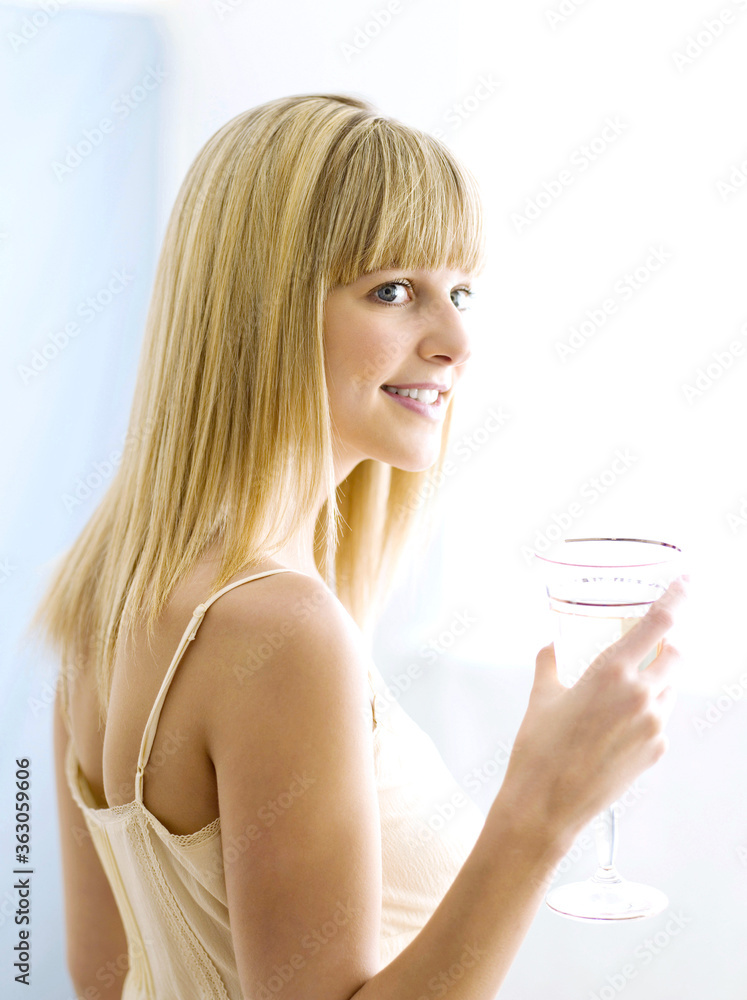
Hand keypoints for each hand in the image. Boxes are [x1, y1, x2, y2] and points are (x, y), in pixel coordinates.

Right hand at [495, 578, 686, 846]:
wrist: (545, 805)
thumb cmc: (538, 749)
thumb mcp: (542, 696)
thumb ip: (551, 662)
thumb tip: (551, 644)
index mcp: (613, 673)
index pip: (659, 623)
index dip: (678, 597)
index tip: (687, 580)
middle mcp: (642, 696)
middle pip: (677, 655)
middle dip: (669, 644)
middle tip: (650, 642)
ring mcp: (654, 726)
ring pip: (669, 688)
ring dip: (656, 680)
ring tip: (620, 693)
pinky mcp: (656, 752)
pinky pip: (661, 719)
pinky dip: (646, 711)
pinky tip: (615, 725)